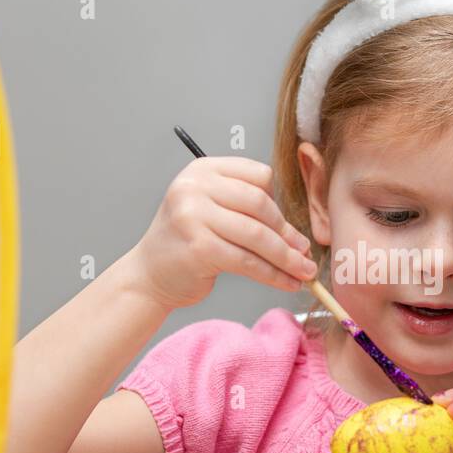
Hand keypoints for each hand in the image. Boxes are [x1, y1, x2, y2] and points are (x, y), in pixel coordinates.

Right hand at [130, 156, 316, 309]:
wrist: (148, 275)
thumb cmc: (185, 244)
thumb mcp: (210, 211)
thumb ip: (245, 209)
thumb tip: (297, 235)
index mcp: (202, 170)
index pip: (258, 175)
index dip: (278, 202)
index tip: (288, 227)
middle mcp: (195, 187)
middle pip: (260, 205)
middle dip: (287, 233)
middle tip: (303, 252)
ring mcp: (194, 216)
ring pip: (257, 236)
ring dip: (286, 257)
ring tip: (303, 272)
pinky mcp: (199, 247)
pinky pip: (248, 261)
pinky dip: (272, 275)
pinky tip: (287, 282)